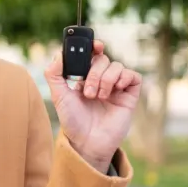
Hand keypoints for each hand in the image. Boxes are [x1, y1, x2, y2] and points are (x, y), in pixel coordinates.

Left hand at [44, 40, 141, 171]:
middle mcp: (101, 79)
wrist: (87, 141)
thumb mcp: (58, 95)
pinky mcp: (129, 96)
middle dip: (95, 73)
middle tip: (88, 92)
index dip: (93, 46)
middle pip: (102, 59)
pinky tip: (114, 90)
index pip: (91, 54)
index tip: (94, 45)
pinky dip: (124, 78)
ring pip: (117, 66)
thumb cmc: (72, 120)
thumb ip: (54, 74)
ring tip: (99, 97)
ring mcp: (116, 87)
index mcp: (84, 77)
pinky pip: (133, 76)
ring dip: (106, 79)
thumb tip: (58, 55)